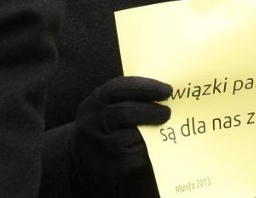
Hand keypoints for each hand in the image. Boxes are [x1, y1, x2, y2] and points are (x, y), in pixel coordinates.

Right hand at [71, 76, 171, 197]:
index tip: (167, 90)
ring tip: (163, 127)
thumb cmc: (104, 128)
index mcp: (92, 105)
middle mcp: (91, 125)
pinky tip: (152, 145)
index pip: (118, 88)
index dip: (145, 87)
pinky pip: (138, 154)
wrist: (88, 164)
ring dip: (152, 130)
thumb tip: (161, 91)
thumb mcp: (105, 109)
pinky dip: (149, 148)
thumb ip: (126, 99)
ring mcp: (101, 148)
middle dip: (152, 111)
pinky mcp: (113, 167)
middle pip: (126, 113)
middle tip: (168, 112)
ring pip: (134, 135)